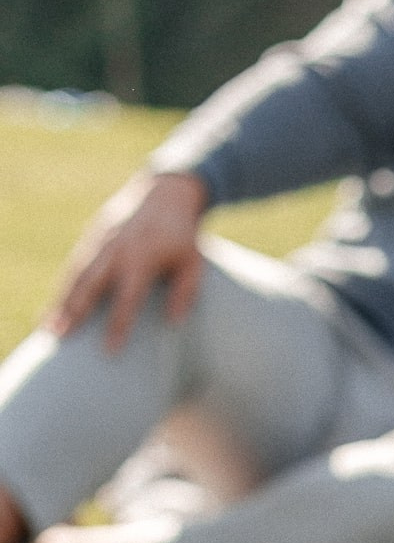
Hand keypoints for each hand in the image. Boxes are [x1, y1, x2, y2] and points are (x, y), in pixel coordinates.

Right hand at [46, 170, 208, 349]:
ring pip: (76, 274)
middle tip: (59, 337)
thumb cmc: (183, 235)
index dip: (117, 325)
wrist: (166, 192)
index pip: (127, 298)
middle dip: (74, 312)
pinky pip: (75, 263)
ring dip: (61, 301)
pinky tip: (55, 305)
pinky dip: (63, 284)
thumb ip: (185, 292)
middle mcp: (116, 249)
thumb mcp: (193, 262)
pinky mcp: (93, 234)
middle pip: (90, 285)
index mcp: (142, 258)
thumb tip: (174, 323)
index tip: (108, 350)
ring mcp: (101, 240)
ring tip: (49, 327)